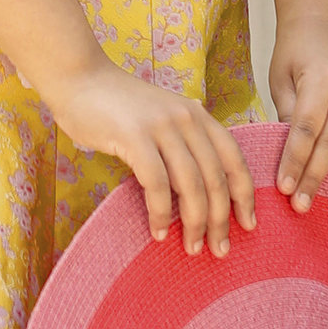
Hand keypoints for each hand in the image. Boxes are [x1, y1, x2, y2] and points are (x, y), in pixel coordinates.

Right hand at [41, 57, 256, 258]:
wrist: (79, 78)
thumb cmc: (116, 105)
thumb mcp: (162, 116)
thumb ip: (182, 140)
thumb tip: (200, 185)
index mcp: (198, 115)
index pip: (234, 160)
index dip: (245, 196)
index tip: (248, 225)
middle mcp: (187, 119)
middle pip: (216, 178)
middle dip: (221, 220)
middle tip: (219, 250)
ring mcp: (161, 127)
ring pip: (191, 185)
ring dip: (194, 223)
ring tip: (192, 248)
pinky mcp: (135, 136)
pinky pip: (156, 183)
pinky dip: (160, 213)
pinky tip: (158, 231)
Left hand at [268, 24, 327, 218]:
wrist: (323, 26)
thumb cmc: (294, 54)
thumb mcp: (281, 78)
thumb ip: (288, 115)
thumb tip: (291, 159)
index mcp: (323, 79)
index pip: (306, 128)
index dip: (295, 160)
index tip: (284, 189)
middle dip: (318, 178)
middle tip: (304, 208)